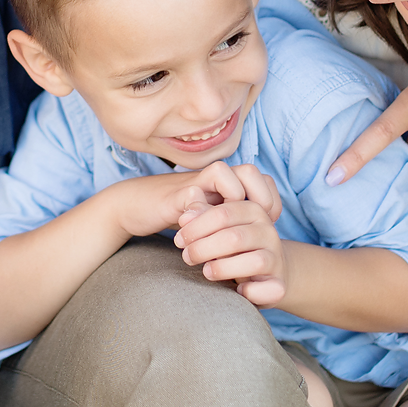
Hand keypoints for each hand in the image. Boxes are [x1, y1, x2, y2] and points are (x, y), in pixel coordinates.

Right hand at [105, 160, 283, 240]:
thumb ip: (233, 221)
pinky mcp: (175, 195)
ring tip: (231, 227)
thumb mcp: (212, 220)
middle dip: (260, 200)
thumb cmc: (177, 215)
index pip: (266, 183)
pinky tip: (202, 235)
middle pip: (252, 172)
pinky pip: (194, 197)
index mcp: (228, 182)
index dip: (272, 205)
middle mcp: (214, 177)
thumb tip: (260, 235)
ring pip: (226, 173)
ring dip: (234, 202)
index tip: (266, 228)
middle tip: (255, 225)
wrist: (135, 205)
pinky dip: (200, 216)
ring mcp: (195, 182)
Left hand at [173, 174, 286, 306]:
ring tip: (206, 272)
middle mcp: (268, 232)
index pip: (222, 213)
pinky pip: (269, 289)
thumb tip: (185, 216)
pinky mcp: (279, 284)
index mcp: (253, 210)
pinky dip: (251, 292)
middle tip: (186, 257)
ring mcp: (276, 258)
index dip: (196, 228)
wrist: (267, 269)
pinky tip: (237, 291)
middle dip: (203, 248)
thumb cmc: (233, 246)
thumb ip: (201, 217)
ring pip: (254, 261)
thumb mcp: (218, 228)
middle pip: (234, 237)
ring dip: (223, 268)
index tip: (179, 240)